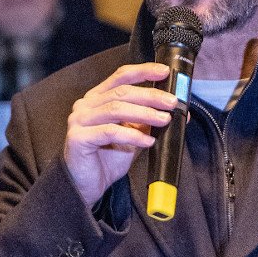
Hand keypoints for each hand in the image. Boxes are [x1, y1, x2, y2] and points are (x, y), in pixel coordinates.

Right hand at [63, 63, 176, 206]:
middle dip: (150, 96)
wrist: (89, 184)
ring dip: (144, 114)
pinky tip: (147, 141)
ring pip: (116, 109)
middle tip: (172, 103)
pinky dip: (132, 136)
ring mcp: (79, 120)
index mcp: (98, 98)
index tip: (165, 72)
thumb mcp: (135, 135)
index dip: (143, 71)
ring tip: (164, 120)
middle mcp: (86, 105)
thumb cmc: (109, 158)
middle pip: (122, 92)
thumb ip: (150, 121)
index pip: (121, 77)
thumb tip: (179, 112)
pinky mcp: (78, 138)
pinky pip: (110, 132)